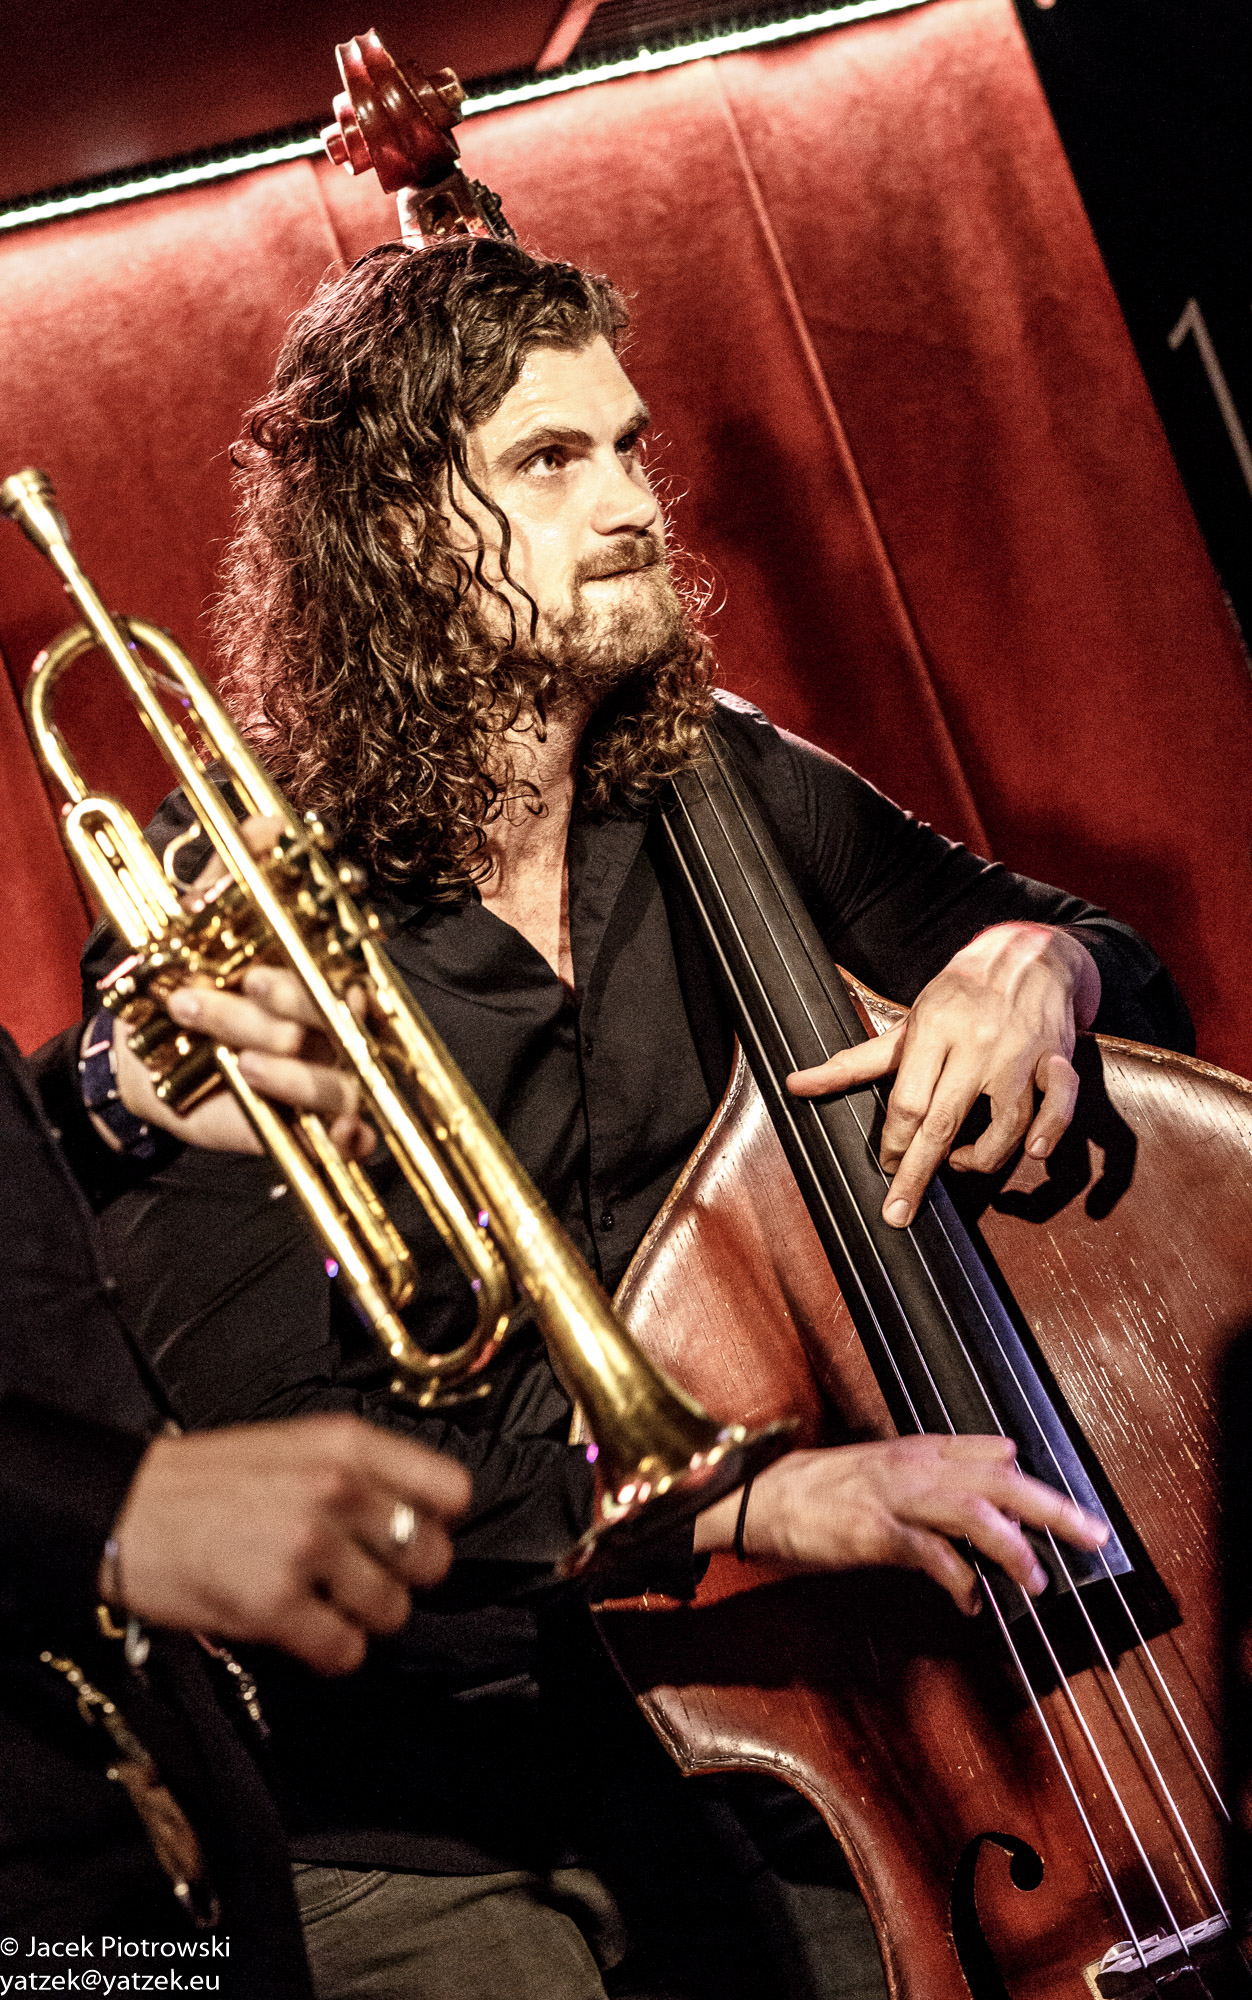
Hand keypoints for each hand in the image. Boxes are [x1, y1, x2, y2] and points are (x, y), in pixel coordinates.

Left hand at [106, 815, 371, 1157]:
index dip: (312, 965)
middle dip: (283, 1006)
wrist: (145, 1061)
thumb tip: (268, 822)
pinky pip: (354, 1129)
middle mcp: (331, 1021)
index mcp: (313, 971)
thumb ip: (229, 877)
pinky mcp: (321, 1122)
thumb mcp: (197, 928)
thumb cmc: (184, 987)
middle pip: (336, 1014)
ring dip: (285, 1070)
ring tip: (234, 1058)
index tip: (257, 967)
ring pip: (335, 1074)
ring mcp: (330, 1072)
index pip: (340, 963)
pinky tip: (331, 1132)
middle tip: (234, 993)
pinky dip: (349, 1134)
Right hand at [108, 1415, 471, 1674]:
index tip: (415, 1534)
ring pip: (393, 1611)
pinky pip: (346, 1651)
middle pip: (430, 1558)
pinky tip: (303, 1631)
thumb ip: (362, 1471)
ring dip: (363, 1618)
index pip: (450, 1490)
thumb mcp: (294, 1446)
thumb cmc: (204, 1481)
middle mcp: (335, 1490)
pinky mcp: (276, 1604)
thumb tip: (422, 1515)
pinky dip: (330, 1652)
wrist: (122, 1509)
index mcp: (345, 1445)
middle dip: (402, 1577)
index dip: (437, 1522)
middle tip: (364, 1577)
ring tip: (325, 1603)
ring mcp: (307, 1547)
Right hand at [694, 1434, 1107, 1614]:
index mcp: (921, 1451)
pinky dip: (958, 1580)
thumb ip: (940, 1469)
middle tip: (1094, 1535)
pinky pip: (929, 1554)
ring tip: (1037, 1579)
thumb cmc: (825, 1489)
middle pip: (999, 1479)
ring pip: (972, 1510)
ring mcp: (895, 1497)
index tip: (1078, 1512)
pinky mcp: (873, 1531)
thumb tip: (1000, 1464)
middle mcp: (915, 1466)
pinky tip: (971, 1603)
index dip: (1040, 1483)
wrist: (762, 1494)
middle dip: (1052, 1507)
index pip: (995, 1455)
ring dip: (1012, 1546)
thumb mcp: (887, 1467)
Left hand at [786, 923, 1100, 1226]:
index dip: (893, 1144)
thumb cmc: (960, 995)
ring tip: (960, 1161)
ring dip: (980, 1158)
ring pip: (1005, 1124)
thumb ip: (855, 1062)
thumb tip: (796, 1084)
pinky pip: (1060, 1104)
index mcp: (934, 1030)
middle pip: (944, 1121)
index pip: (907, 1102)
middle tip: (898, 1211)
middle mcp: (976, 1044)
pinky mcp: (1057, 1059)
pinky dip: (1050, 1132)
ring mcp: (1020, 1053)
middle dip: (917, 1173)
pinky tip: (1031, 1152)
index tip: (886, 1167)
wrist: (1029, 955)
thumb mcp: (908, 1023)